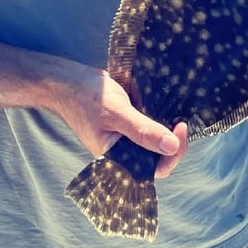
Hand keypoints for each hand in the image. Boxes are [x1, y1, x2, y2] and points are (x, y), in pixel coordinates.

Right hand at [52, 67, 187, 175]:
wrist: (66, 79)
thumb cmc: (85, 97)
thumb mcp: (116, 113)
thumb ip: (143, 131)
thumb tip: (172, 146)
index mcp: (117, 159)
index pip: (154, 168)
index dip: (173, 153)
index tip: (181, 129)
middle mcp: (123, 151)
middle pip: (158, 155)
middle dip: (173, 140)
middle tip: (181, 120)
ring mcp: (125, 135)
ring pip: (154, 138)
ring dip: (167, 128)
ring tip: (177, 113)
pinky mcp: (127, 120)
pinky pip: (148, 123)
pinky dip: (158, 116)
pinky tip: (167, 105)